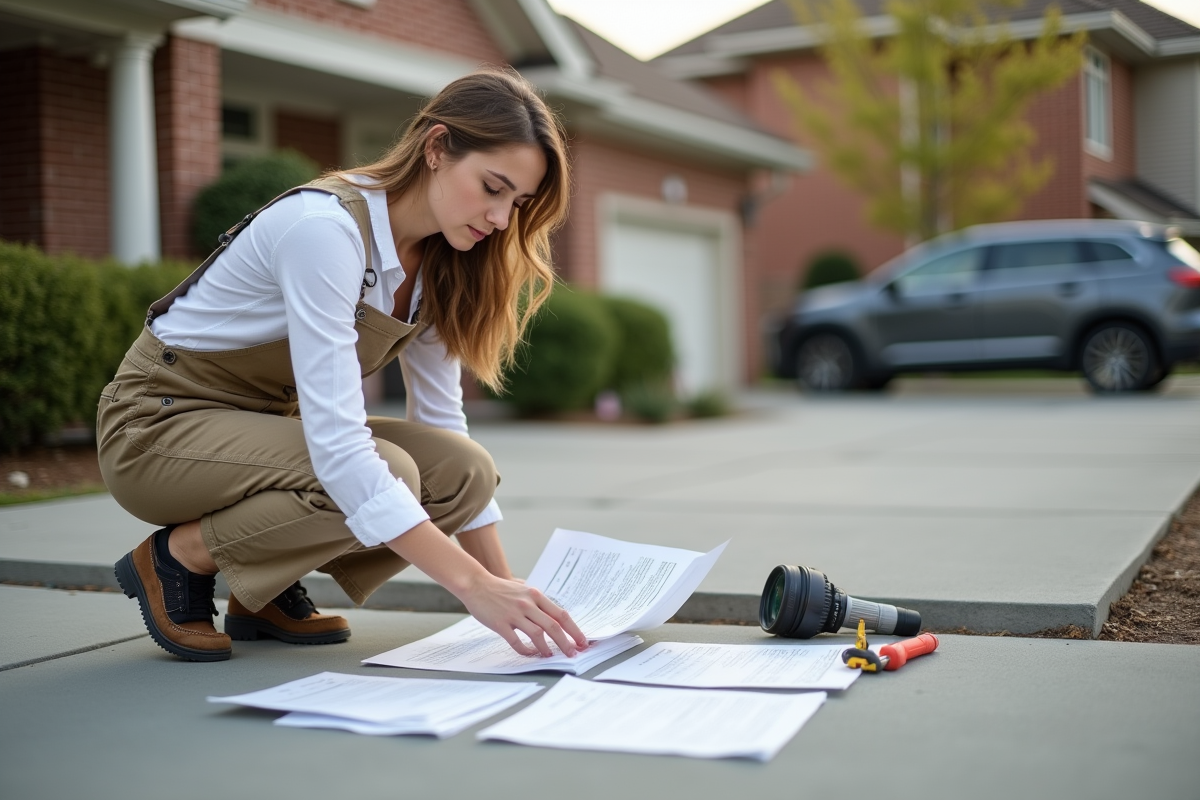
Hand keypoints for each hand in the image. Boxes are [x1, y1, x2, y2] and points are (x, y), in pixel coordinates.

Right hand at [461, 574, 587, 657]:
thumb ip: (538, 603)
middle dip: (566, 643)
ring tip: (551, 656)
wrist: (476, 584)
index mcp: (536, 595)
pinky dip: (525, 651)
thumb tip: (555, 619)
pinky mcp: (500, 624)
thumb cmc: (500, 589)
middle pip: (553, 626)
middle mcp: (527, 604)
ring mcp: (514, 614)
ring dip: (547, 648)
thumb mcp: (524, 591)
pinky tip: (530, 654)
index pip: (561, 614)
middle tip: (573, 654)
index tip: (582, 641)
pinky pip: (516, 642)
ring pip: (537, 635)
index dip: (574, 629)